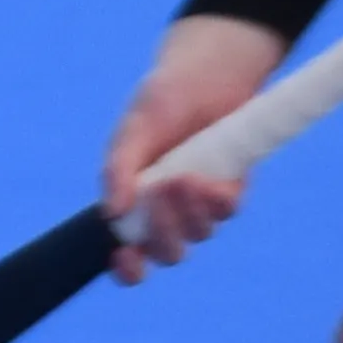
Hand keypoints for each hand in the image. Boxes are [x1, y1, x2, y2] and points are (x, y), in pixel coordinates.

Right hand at [97, 12, 286, 276]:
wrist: (210, 75)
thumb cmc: (163, 102)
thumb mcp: (133, 132)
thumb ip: (118, 171)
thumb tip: (112, 214)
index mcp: (133, 202)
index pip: (128, 253)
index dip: (126, 268)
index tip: (124, 258)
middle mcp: (167, 211)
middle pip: (166, 252)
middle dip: (162, 232)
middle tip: (159, 190)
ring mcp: (200, 204)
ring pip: (198, 235)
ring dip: (188, 213)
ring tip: (182, 177)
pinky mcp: (230, 190)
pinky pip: (226, 212)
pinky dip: (214, 200)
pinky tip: (206, 179)